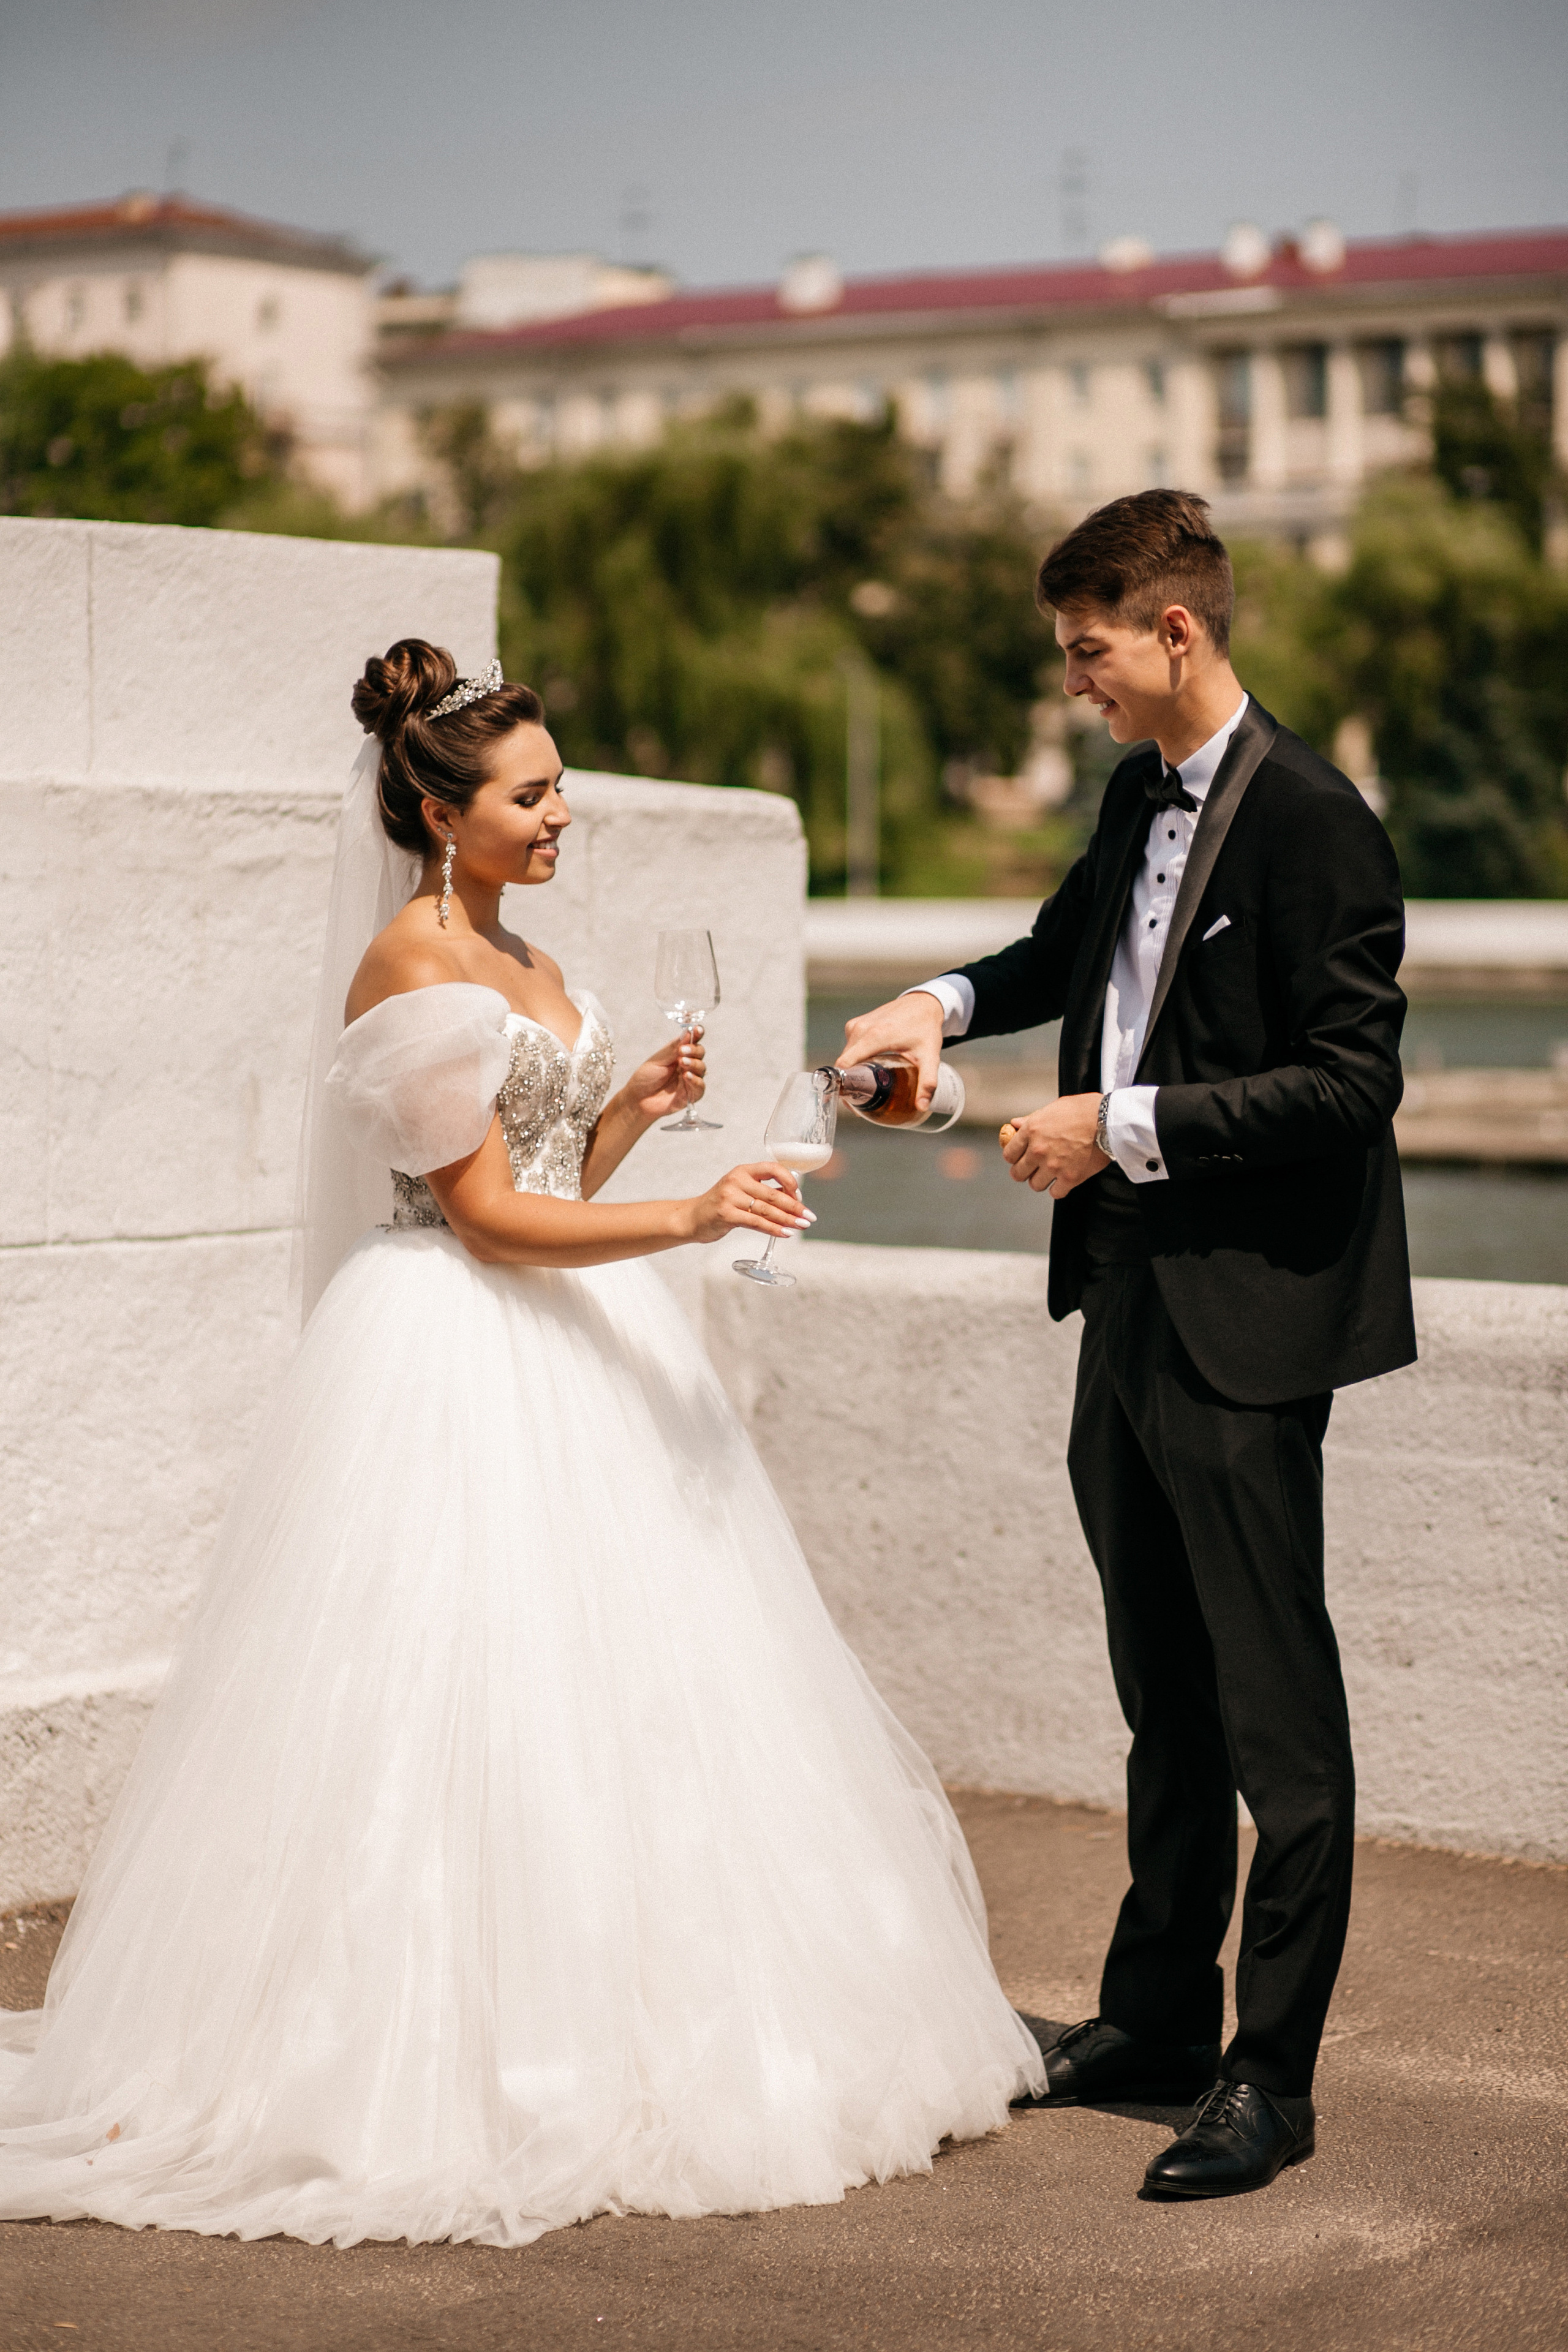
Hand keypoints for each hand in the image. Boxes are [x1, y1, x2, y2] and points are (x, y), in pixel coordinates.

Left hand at [622, 1029, 705, 1123]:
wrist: (638, 1100)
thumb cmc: (645, 1078)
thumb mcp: (657, 1060)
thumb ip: (673, 1048)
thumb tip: (688, 1032)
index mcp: (679, 1054)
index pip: (692, 1041)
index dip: (697, 1034)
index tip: (697, 1030)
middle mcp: (687, 1065)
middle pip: (700, 1053)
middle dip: (694, 1050)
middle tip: (682, 1051)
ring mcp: (690, 1079)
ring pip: (702, 1068)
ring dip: (694, 1064)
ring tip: (683, 1062)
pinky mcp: (691, 1094)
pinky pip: (700, 1086)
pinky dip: (695, 1080)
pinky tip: (687, 1076)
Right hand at [682, 1163, 813, 1245]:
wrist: (692, 1218)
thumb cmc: (719, 1205)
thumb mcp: (739, 1189)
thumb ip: (762, 1190)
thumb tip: (792, 1198)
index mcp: (743, 1171)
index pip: (772, 1168)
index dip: (789, 1180)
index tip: (799, 1194)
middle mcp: (736, 1180)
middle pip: (773, 1194)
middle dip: (795, 1207)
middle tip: (809, 1216)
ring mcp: (730, 1197)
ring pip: (767, 1210)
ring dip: (788, 1220)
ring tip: (801, 1226)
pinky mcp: (727, 1215)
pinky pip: (757, 1223)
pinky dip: (773, 1229)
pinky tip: (785, 1233)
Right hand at [838, 990, 945, 1113]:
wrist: (923, 1003)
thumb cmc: (925, 1028)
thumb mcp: (929, 1056)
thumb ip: (927, 1082)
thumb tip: (922, 1106)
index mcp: (874, 1037)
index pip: (845, 1065)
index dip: (843, 1085)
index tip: (850, 1100)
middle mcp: (860, 1029)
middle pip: (844, 1064)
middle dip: (850, 1082)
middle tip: (864, 1099)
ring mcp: (856, 1025)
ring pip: (845, 1056)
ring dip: (853, 1071)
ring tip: (867, 1086)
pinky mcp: (855, 1024)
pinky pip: (849, 1047)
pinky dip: (855, 1059)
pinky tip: (868, 1068)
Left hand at [1000, 1093, 1108, 1198]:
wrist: (1109, 1119)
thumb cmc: (1083, 1109)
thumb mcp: (1053, 1108)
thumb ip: (1032, 1119)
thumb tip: (1014, 1124)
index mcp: (1031, 1131)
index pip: (1009, 1154)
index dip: (1013, 1157)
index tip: (1020, 1158)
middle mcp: (1038, 1150)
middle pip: (1018, 1173)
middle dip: (1024, 1172)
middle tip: (1032, 1169)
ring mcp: (1053, 1166)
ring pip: (1035, 1185)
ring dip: (1041, 1181)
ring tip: (1049, 1174)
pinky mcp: (1070, 1178)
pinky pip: (1056, 1193)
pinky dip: (1059, 1189)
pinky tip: (1063, 1181)